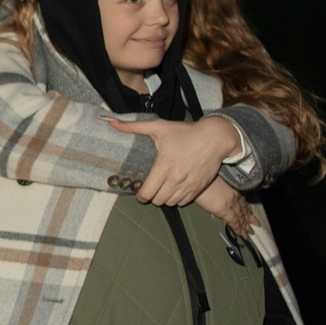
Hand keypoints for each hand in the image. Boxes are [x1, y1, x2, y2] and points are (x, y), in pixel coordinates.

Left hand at [105, 114, 238, 205]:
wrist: (215, 138)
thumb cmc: (185, 132)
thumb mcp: (158, 127)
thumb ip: (133, 127)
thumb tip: (110, 121)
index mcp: (164, 166)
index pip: (147, 193)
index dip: (140, 195)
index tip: (139, 191)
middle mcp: (176, 178)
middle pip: (157, 200)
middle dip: (151, 196)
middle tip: (150, 188)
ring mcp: (189, 185)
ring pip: (170, 202)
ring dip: (164, 198)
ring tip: (162, 189)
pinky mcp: (199, 187)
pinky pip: (184, 202)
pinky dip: (178, 199)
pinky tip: (175, 189)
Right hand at [196, 177, 255, 237]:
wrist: (197, 178)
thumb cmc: (203, 178)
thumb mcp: (214, 181)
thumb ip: (222, 189)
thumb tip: (221, 195)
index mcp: (233, 188)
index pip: (243, 201)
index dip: (248, 209)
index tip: (251, 214)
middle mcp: (235, 196)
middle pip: (244, 209)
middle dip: (249, 219)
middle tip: (256, 226)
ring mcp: (231, 203)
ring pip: (241, 217)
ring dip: (246, 226)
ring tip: (250, 233)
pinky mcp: (225, 210)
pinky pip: (234, 221)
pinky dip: (238, 228)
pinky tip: (242, 235)